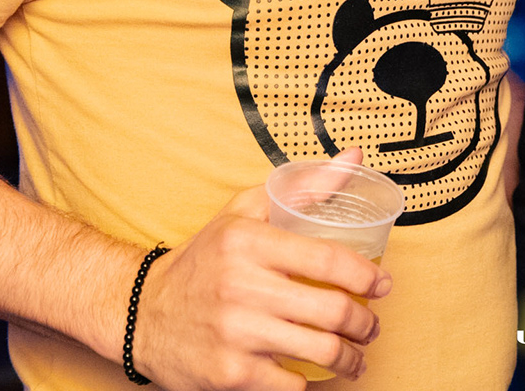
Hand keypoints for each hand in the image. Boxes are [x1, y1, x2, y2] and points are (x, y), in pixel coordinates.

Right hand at [132, 162, 390, 389]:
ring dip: (350, 358)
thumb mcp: (244, 212)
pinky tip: (320, 375)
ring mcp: (235, 334)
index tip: (383, 285)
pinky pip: (292, 384)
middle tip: (372, 326)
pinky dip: (313, 382)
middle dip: (366, 324)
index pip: (327, 259)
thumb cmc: (204, 260)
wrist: (142, 314)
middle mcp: (240, 286)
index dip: (366, 276)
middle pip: (332, 311)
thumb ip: (303, 186)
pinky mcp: (230, 375)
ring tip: (357, 355)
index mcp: (248, 242)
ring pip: (320, 351)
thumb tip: (354, 156)